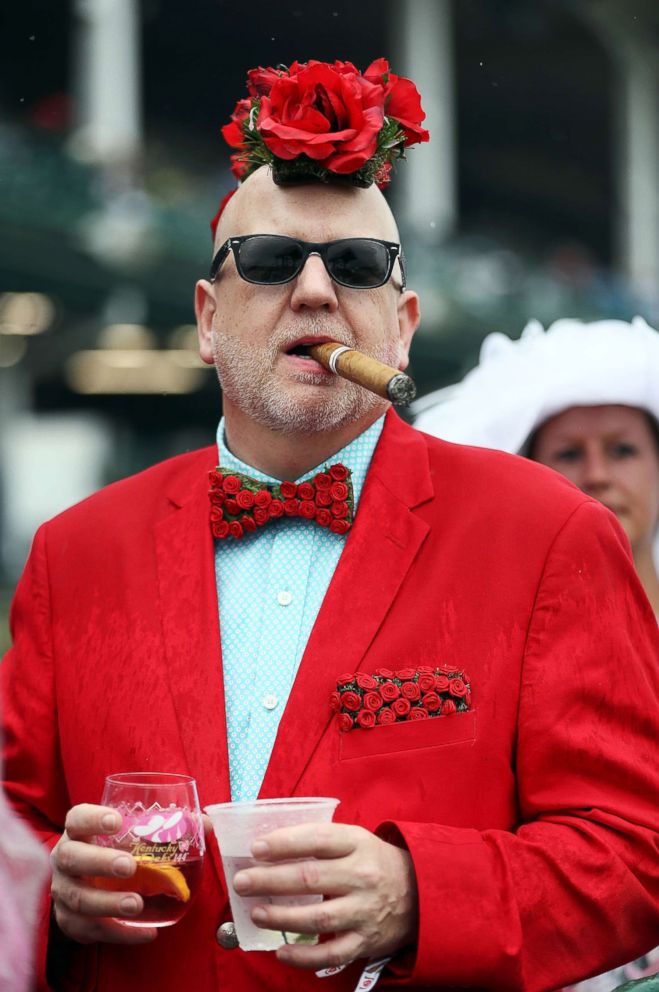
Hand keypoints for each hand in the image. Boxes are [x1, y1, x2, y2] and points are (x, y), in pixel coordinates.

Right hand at [50, 804, 156, 944]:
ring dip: (108, 903)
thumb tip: (205, 823)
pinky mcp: (69, 920)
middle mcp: (65, 858)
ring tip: (136, 904)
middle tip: (129, 866)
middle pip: (71, 858)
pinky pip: (89, 929)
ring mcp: (63, 891)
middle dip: (100, 862)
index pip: (77, 818)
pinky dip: (118, 933)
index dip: (92, 819)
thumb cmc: (115, 851)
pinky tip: (145, 932)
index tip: (117, 821)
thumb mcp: (133, 835)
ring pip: (77, 898)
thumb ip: (168, 826)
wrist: (87, 886)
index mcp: (79, 831)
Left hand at [231, 822, 417, 969]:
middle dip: (271, 880)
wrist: (422, 892)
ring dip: (281, 917)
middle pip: (311, 879)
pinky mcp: (366, 942)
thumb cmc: (375, 861)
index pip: (318, 840)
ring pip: (318, 919)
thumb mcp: (355, 839)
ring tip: (255, 913)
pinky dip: (304, 957)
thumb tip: (269, 845)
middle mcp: (362, 877)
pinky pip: (331, 954)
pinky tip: (281, 951)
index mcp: (358, 844)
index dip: (285, 843)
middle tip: (242, 881)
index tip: (256, 847)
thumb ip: (320, 841)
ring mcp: (365, 912)